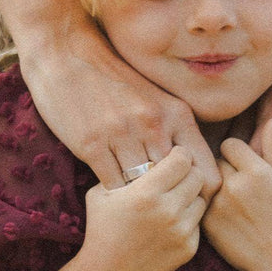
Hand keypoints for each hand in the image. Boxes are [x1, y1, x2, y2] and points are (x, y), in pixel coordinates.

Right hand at [18, 17, 221, 200]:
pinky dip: (114, 195)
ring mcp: (124, 135)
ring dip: (139, 202)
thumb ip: (175, 131)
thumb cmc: (112, 81)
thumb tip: (192, 173)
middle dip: (170, 204)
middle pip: (176, 186)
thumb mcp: (155, 99)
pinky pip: (113, 186)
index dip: (201, 198)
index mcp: (177, 115)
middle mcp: (155, 125)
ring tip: (137, 210)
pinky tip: (112, 196)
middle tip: (163, 216)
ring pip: (143, 189)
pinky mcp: (93, 144)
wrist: (66, 53)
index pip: (205, 173)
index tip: (187, 205)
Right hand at [81, 146, 206, 270]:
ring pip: (202, 199)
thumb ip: (125, 170)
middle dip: (187, 173)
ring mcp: (181, 231)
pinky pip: (198, 223)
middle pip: (197, 176)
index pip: (182, 159)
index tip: (172, 158)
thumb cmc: (101, 227)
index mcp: (147, 192)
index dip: (178, 155)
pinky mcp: (188, 248)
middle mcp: (168, 210)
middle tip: (176, 177)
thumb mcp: (102, 192)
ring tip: (174, 200)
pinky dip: (188, 220)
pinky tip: (170, 222)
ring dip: (190, 196)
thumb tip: (145, 149)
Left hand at [202, 119, 271, 270]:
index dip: (235, 153)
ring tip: (230, 199)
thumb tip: (271, 120)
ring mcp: (218, 205)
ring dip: (214, 185)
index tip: (241, 163)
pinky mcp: (206, 222)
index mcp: (257, 172)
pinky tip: (222, 213)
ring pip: (206, 181)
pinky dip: (206, 203)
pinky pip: (199, 201)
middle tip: (235, 183)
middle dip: (224, 168)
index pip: (229, 144)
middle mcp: (235, 185)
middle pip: (215, 161)